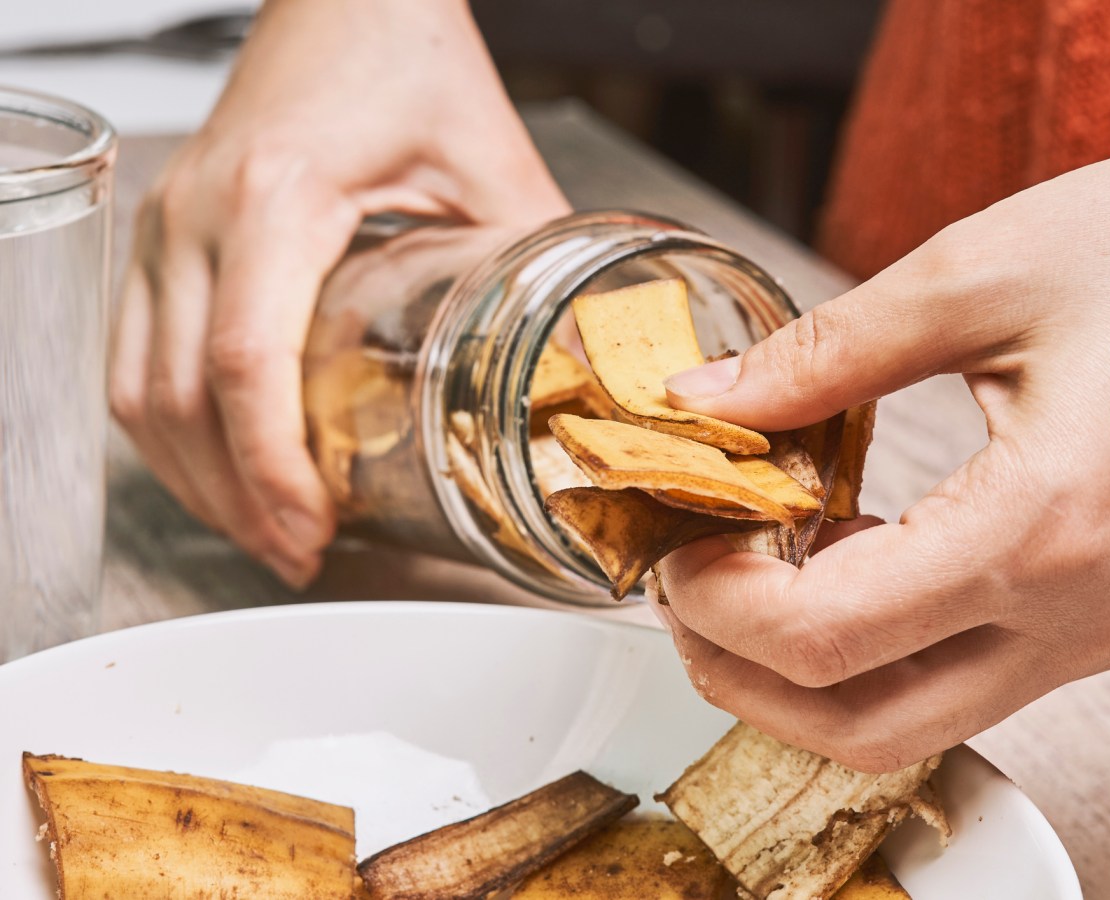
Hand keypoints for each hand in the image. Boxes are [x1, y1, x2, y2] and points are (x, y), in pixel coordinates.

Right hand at [109, 0, 567, 585]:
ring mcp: (167, 224)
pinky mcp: (165, 233)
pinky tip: (218, 466)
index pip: (248, 364)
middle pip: (181, 397)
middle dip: (236, 497)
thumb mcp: (492, 161)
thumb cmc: (406, 51)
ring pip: (140, 386)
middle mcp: (199, 214)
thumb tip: (580, 352)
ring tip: (265, 530)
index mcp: (279, 199)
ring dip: (194, 477)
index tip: (312, 529)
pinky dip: (168, 427)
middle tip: (298, 552)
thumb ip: (535, 259)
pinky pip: (134, 352)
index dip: (275, 469)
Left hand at [655, 129, 1109, 771]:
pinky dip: (874, 648)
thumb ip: (820, 355)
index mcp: (1047, 522)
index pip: (828, 638)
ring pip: (915, 722)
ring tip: (740, 584)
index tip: (673, 550)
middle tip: (681, 594)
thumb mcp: (973, 273)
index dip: (717, 609)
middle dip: (743, 676)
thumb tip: (704, 401)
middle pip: (865, 727)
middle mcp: (1085, 609)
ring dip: (803, 678)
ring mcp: (1106, 627)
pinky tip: (834, 565)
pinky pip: (964, 677)